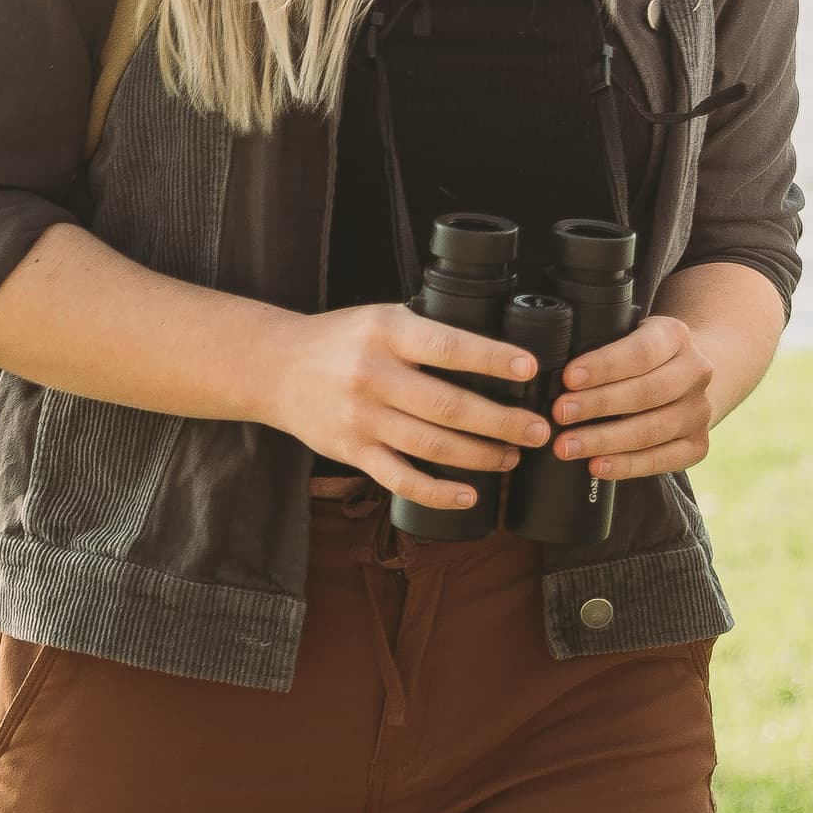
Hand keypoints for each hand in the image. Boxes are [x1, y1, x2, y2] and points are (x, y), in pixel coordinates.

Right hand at [259, 303, 550, 516]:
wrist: (274, 368)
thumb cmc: (341, 339)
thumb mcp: (383, 317)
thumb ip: (427, 332)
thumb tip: (496, 348)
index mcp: (387, 332)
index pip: (449, 346)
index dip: (493, 359)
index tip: (530, 369)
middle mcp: (373, 375)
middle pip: (449, 405)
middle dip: (502, 422)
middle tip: (538, 429)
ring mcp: (361, 418)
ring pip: (432, 446)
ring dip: (480, 456)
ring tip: (513, 457)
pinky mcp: (352, 451)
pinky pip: (400, 479)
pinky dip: (437, 492)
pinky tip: (469, 495)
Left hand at [548, 312, 719, 480]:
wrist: (686, 377)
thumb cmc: (641, 357)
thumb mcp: (628, 336)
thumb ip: (602, 347)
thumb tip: (554, 372)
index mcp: (676, 336)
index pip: (642, 351)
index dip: (604, 366)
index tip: (569, 378)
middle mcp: (696, 372)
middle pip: (646, 392)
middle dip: (598, 404)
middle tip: (559, 414)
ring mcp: (700, 411)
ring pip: (652, 430)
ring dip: (604, 440)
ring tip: (567, 446)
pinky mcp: (698, 444)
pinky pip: (663, 459)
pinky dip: (627, 465)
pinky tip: (597, 466)